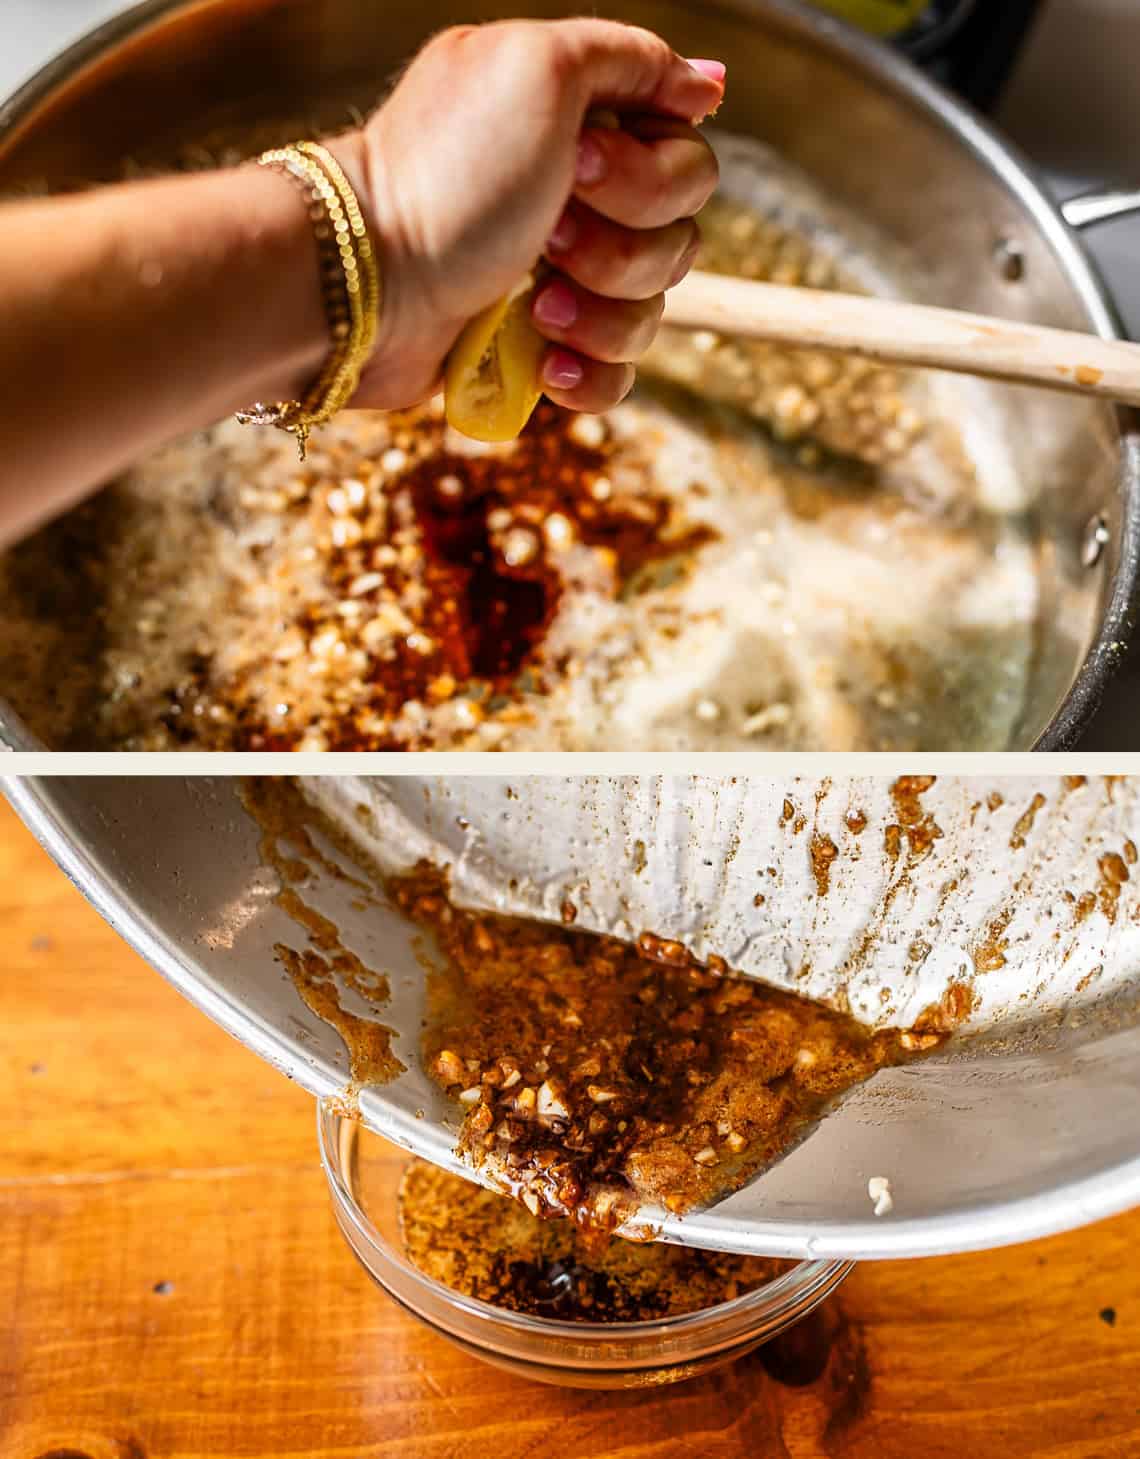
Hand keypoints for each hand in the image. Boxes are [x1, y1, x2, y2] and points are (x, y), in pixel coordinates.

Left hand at [332, 19, 723, 415]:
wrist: (368, 285)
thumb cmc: (444, 175)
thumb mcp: (536, 69)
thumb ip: (630, 60)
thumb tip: (708, 82)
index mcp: (584, 129)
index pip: (688, 158)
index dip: (652, 174)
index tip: (582, 167)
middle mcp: (578, 201)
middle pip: (679, 239)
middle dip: (622, 247)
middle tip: (548, 235)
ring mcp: (560, 280)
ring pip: (651, 312)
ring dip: (600, 313)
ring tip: (531, 304)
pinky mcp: (540, 350)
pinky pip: (616, 376)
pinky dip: (589, 375)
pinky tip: (546, 363)